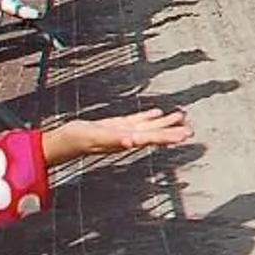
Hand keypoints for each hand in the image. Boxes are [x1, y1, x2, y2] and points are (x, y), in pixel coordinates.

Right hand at [41, 107, 193, 164]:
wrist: (63, 141)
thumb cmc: (78, 140)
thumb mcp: (97, 137)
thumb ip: (114, 140)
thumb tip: (131, 142)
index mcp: (127, 141)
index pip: (152, 138)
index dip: (168, 137)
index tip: (184, 136)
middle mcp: (128, 138)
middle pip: (154, 134)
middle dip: (172, 132)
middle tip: (191, 131)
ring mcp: (122, 132)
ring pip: (148, 126)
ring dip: (164, 123)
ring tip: (181, 117)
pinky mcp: (116, 126)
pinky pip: (136, 120)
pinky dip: (148, 116)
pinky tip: (157, 112)